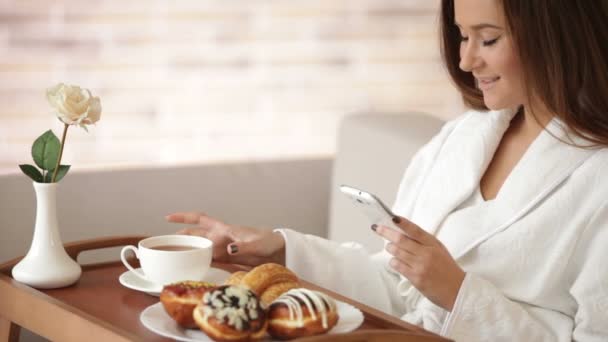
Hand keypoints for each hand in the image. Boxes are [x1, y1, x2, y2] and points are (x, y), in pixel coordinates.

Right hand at [165, 212, 285, 266]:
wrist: (279, 253)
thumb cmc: (269, 243)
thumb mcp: (258, 244)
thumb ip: (244, 246)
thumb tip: (229, 248)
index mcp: (224, 229)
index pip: (200, 219)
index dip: (184, 217)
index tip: (167, 218)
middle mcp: (219, 239)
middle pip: (193, 237)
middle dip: (177, 239)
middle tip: (160, 247)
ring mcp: (221, 251)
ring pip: (196, 250)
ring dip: (184, 253)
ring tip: (167, 259)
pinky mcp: (225, 262)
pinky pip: (205, 262)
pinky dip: (195, 264)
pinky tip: (186, 270)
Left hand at [372, 216, 464, 310]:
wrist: (458, 290)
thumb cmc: (447, 269)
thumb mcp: (439, 250)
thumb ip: (423, 242)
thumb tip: (402, 232)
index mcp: (433, 244)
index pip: (415, 230)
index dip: (403, 223)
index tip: (392, 218)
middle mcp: (426, 253)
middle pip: (401, 240)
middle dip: (386, 232)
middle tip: (377, 228)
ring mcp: (420, 266)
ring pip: (396, 252)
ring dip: (390, 248)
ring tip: (390, 247)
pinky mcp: (416, 278)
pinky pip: (397, 266)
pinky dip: (393, 262)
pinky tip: (396, 261)